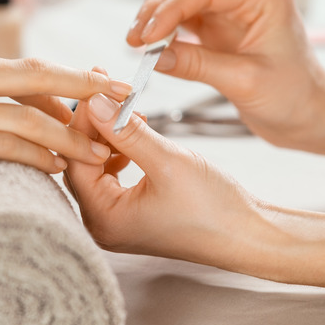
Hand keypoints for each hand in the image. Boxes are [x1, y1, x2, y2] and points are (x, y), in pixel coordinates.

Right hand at [0, 44, 131, 198]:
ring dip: (71, 135)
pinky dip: (36, 155)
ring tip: (104, 152)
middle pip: (34, 78)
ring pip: (25, 116)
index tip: (88, 92)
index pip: (13, 68)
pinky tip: (59, 168)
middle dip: (85, 89)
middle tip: (125, 101)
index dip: (57, 82)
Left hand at [64, 88, 261, 267]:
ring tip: (127, 110)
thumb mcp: (167, 161)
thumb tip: (95, 101)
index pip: (76, 161)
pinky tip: (135, 132)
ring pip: (96, 167)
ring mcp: (115, 220)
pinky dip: (119, 150)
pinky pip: (111, 175)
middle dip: (94, 126)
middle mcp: (102, 224)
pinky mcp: (130, 212)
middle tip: (107, 90)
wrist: (248, 236)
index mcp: (104, 219)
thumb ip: (127, 132)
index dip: (84, 122)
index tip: (95, 88)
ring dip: (108, 136)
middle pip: (81, 164)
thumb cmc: (213, 208)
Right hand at [126, 0, 324, 148]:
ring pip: (180, 1)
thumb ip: (197, 65)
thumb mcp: (243, 82)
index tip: (145, 38)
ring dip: (155, 20)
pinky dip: (164, 33)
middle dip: (156, 11)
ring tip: (137, 46)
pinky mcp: (219, 29)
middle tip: (134, 42)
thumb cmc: (294, 97)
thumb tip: (153, 57)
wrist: (310, 115)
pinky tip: (150, 49)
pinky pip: (183, 22)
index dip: (168, 11)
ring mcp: (231, 11)